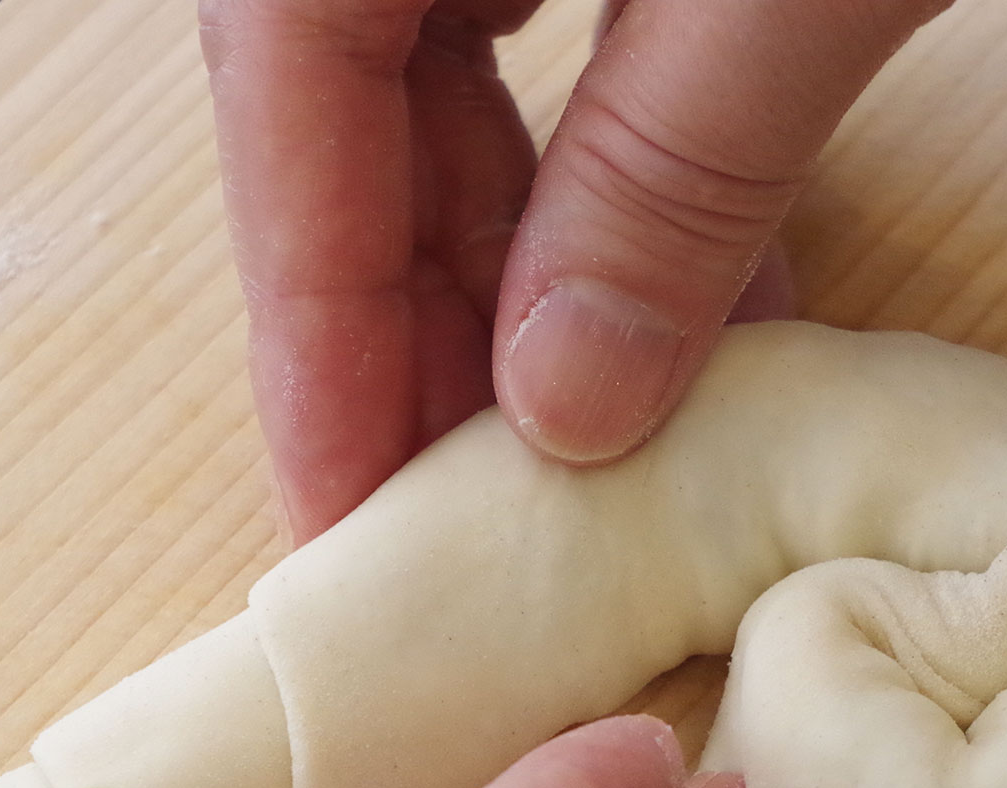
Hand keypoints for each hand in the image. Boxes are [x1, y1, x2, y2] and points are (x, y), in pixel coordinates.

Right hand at [199, 0, 947, 542]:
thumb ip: (672, 174)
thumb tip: (567, 407)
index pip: (291, 95)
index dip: (315, 326)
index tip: (343, 514)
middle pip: (360, 108)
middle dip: (433, 325)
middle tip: (479, 521)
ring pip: (465, 86)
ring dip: (546, 271)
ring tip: (613, 448)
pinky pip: (573, 41)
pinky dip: (636, 178)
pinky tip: (715, 300)